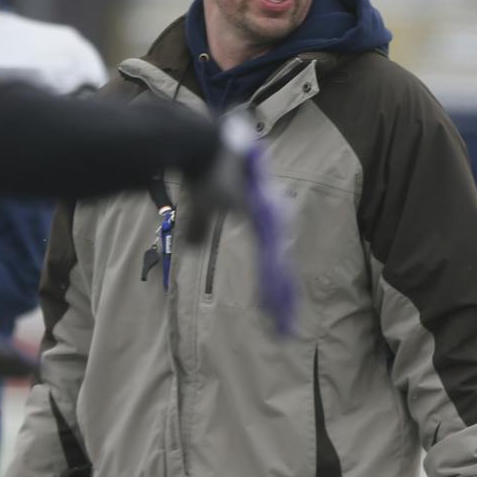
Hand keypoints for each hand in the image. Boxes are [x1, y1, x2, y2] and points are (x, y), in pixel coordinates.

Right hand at [185, 110, 295, 332]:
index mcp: (262, 219)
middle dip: (282, 302)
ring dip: (278, 299)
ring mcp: (268, 218)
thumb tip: (192, 249)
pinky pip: (268, 257)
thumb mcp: (202, 207)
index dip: (274, 289)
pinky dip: (270, 282)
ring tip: (278, 324)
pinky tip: (271, 301)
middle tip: (284, 333)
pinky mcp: (260, 215)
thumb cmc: (204, 170)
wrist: (203, 144)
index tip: (276, 316)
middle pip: (280, 270)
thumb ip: (198, 230)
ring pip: (277, 269)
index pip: (272, 262)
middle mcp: (271, 220)